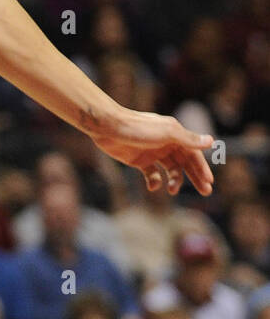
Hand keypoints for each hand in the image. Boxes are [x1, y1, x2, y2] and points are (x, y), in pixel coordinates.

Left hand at [89, 108, 214, 195]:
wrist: (107, 127)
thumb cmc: (138, 128)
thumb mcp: (166, 133)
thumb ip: (188, 139)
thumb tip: (211, 141)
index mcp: (174, 135)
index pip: (193, 153)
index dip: (202, 167)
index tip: (209, 182)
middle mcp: (165, 143)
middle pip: (185, 163)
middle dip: (195, 177)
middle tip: (206, 192)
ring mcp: (152, 152)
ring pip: (170, 170)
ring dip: (175, 180)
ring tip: (172, 190)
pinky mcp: (138, 160)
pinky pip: (151, 174)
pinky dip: (154, 181)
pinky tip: (153, 186)